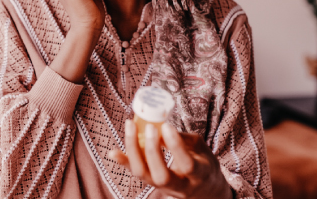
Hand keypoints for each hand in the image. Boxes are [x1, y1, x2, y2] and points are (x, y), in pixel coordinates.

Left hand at [108, 120, 232, 198]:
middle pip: (161, 175)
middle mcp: (180, 186)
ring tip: (130, 125)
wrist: (204, 191)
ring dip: (133, 150)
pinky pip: (135, 173)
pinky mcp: (151, 184)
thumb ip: (184, 139)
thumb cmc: (203, 165)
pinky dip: (123, 161)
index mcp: (199, 175)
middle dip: (152, 151)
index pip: (187, 164)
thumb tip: (161, 127)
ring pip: (143, 175)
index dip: (175, 146)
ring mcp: (163, 188)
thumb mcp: (202, 150)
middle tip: (149, 128)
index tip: (166, 126)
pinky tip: (113, 152)